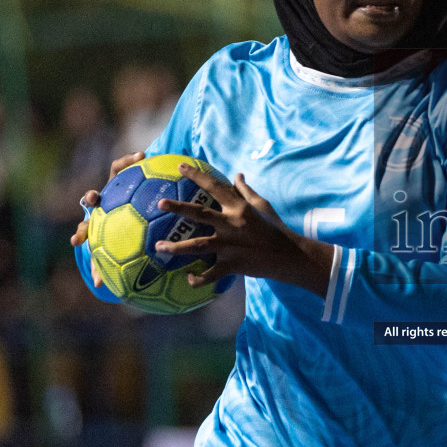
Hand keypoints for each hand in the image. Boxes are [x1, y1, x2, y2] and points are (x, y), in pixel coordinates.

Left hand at [70, 151, 144, 287]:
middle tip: (94, 198)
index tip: (76, 242)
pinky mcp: (123, 172)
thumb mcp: (119, 249)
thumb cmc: (125, 233)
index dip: (81, 234)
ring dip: (121, 167)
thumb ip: (110, 265)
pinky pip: (126, 164)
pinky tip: (144, 156)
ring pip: (112, 174)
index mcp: (99, 221)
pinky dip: (133, 160)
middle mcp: (104, 202)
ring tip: (133, 161)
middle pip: (93, 198)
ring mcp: (113, 186)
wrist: (132, 207)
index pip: (87, 226)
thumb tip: (103, 289)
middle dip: (92, 198)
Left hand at [152, 163, 334, 296]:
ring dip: (177, 247)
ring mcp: (230, 245)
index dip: (196, 175)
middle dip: (178, 208)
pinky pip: (213, 273)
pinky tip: (188, 279)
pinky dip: (200, 278)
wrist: (289, 255)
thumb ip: (246, 191)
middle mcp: (231, 223)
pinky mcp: (233, 264)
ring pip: (198, 245)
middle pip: (200, 213)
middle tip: (159, 203)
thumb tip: (237, 175)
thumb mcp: (262, 206)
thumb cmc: (274, 228)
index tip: (180, 167)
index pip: (214, 186)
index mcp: (238, 207)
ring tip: (158, 247)